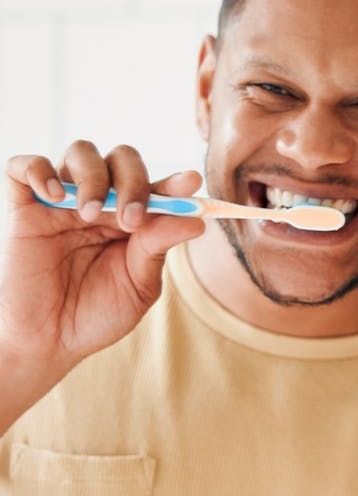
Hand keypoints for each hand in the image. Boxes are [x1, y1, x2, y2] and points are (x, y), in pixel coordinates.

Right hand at [0, 141, 204, 431]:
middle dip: (134, 181)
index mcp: (135, 219)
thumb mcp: (138, 284)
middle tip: (131, 219)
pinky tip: (54, 194)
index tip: (190, 183)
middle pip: (123, 159)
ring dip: (94, 176)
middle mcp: (102, 202)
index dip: (174, 182)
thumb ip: (159, 247)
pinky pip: (23, 166)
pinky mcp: (24, 208)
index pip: (158, 187)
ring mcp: (62, 202)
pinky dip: (39, 169)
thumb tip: (196, 220)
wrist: (48, 342)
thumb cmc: (97, 314)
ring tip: (91, 214)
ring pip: (80, 152)